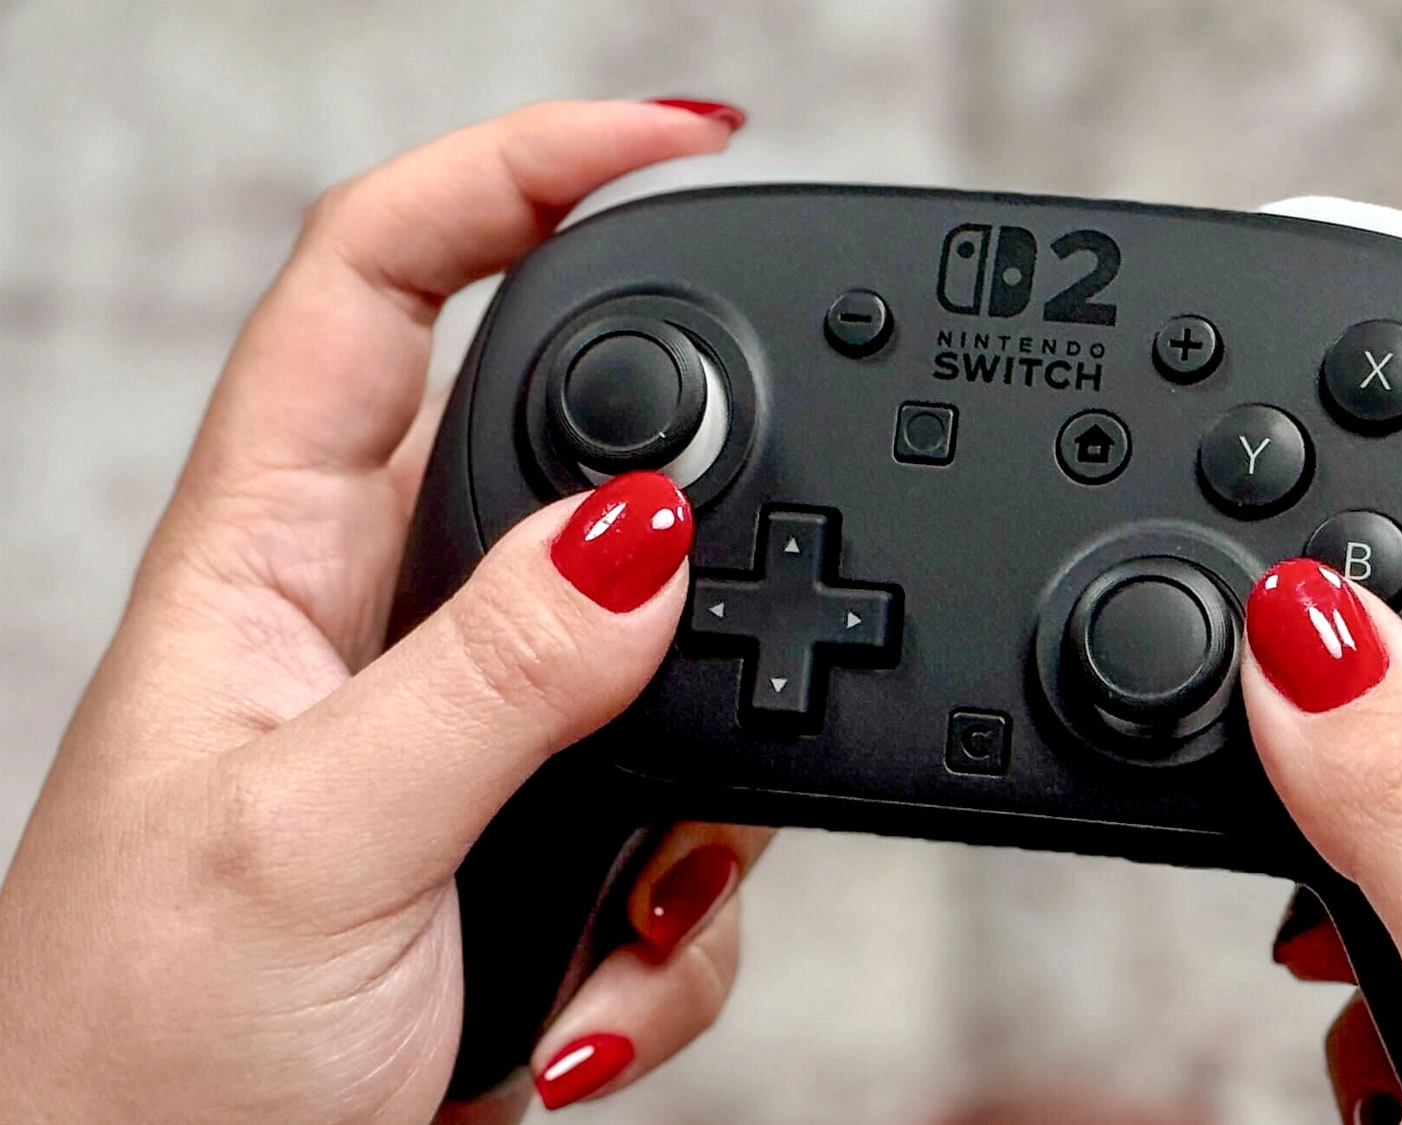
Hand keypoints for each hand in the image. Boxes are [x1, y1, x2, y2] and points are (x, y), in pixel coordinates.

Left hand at [0, 100, 769, 1122]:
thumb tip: (646, 533)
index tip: (683, 140)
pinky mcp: (532, 838)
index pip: (386, 277)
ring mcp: (470, 731)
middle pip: (580, 463)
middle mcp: (381, 618)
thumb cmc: (137, 1049)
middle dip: (690, 548)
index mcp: (272, 554)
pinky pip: (681, 828)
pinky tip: (594, 996)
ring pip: (669, 667)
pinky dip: (676, 928)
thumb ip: (493, 681)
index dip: (522, 166)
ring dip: (693, 806)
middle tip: (747, 618)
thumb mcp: (320, 843)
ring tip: (626, 906)